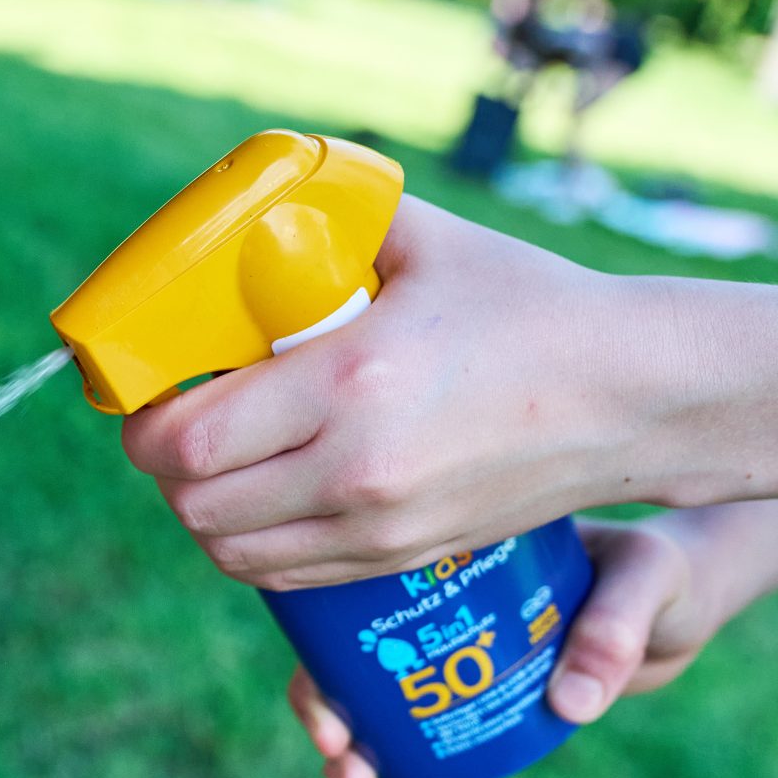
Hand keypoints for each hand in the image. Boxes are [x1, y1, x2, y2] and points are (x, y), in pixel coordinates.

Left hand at [121, 196, 642, 589]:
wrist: (633, 396)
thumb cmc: (532, 306)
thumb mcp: (425, 240)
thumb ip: (333, 219)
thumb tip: (259, 201)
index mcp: (350, 383)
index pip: (189, 440)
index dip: (144, 422)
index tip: (152, 390)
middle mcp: (357, 470)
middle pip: (195, 508)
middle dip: (166, 467)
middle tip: (182, 419)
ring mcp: (382, 527)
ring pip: (233, 554)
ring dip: (206, 511)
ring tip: (225, 458)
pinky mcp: (404, 557)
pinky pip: (288, 575)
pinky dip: (256, 544)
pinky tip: (273, 493)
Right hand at [286, 516, 726, 777]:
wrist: (689, 600)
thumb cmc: (664, 569)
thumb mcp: (647, 581)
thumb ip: (616, 627)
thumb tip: (570, 706)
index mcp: (457, 541)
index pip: (368, 574)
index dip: (326, 633)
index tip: (324, 690)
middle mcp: (440, 585)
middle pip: (354, 637)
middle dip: (323, 696)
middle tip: (337, 749)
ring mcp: (456, 633)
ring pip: (379, 680)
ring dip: (349, 728)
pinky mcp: (481, 676)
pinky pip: (422, 707)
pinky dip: (394, 740)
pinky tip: (377, 776)